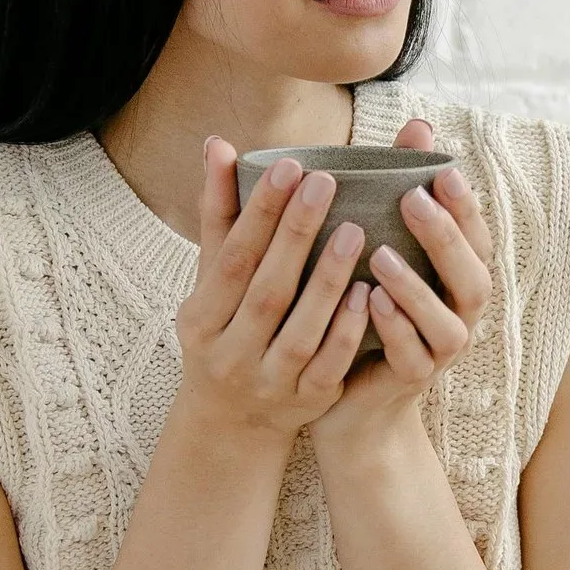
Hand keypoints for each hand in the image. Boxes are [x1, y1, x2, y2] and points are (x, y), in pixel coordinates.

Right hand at [173, 141, 373, 452]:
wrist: (230, 425)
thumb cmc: (223, 333)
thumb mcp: (211, 283)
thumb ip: (221, 216)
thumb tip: (218, 145)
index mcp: (201, 318)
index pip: (232, 257)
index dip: (260, 213)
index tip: (289, 165)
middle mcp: (230, 352)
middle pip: (265, 290)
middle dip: (294, 235)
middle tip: (326, 181)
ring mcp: (269, 381)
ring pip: (300, 330)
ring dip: (327, 281)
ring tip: (357, 231)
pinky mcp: (306, 401)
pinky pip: (329, 365)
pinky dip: (346, 330)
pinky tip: (367, 293)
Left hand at [310, 115, 495, 469]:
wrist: (350, 397)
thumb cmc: (367, 305)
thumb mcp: (382, 244)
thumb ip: (400, 190)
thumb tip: (418, 124)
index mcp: (457, 276)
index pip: (476, 235)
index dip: (466, 205)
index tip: (444, 169)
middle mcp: (460, 312)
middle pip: (473, 275)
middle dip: (445, 237)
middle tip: (414, 201)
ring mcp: (441, 351)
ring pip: (445, 320)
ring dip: (415, 286)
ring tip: (381, 256)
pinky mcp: (412, 381)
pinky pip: (411, 357)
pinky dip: (394, 329)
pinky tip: (367, 303)